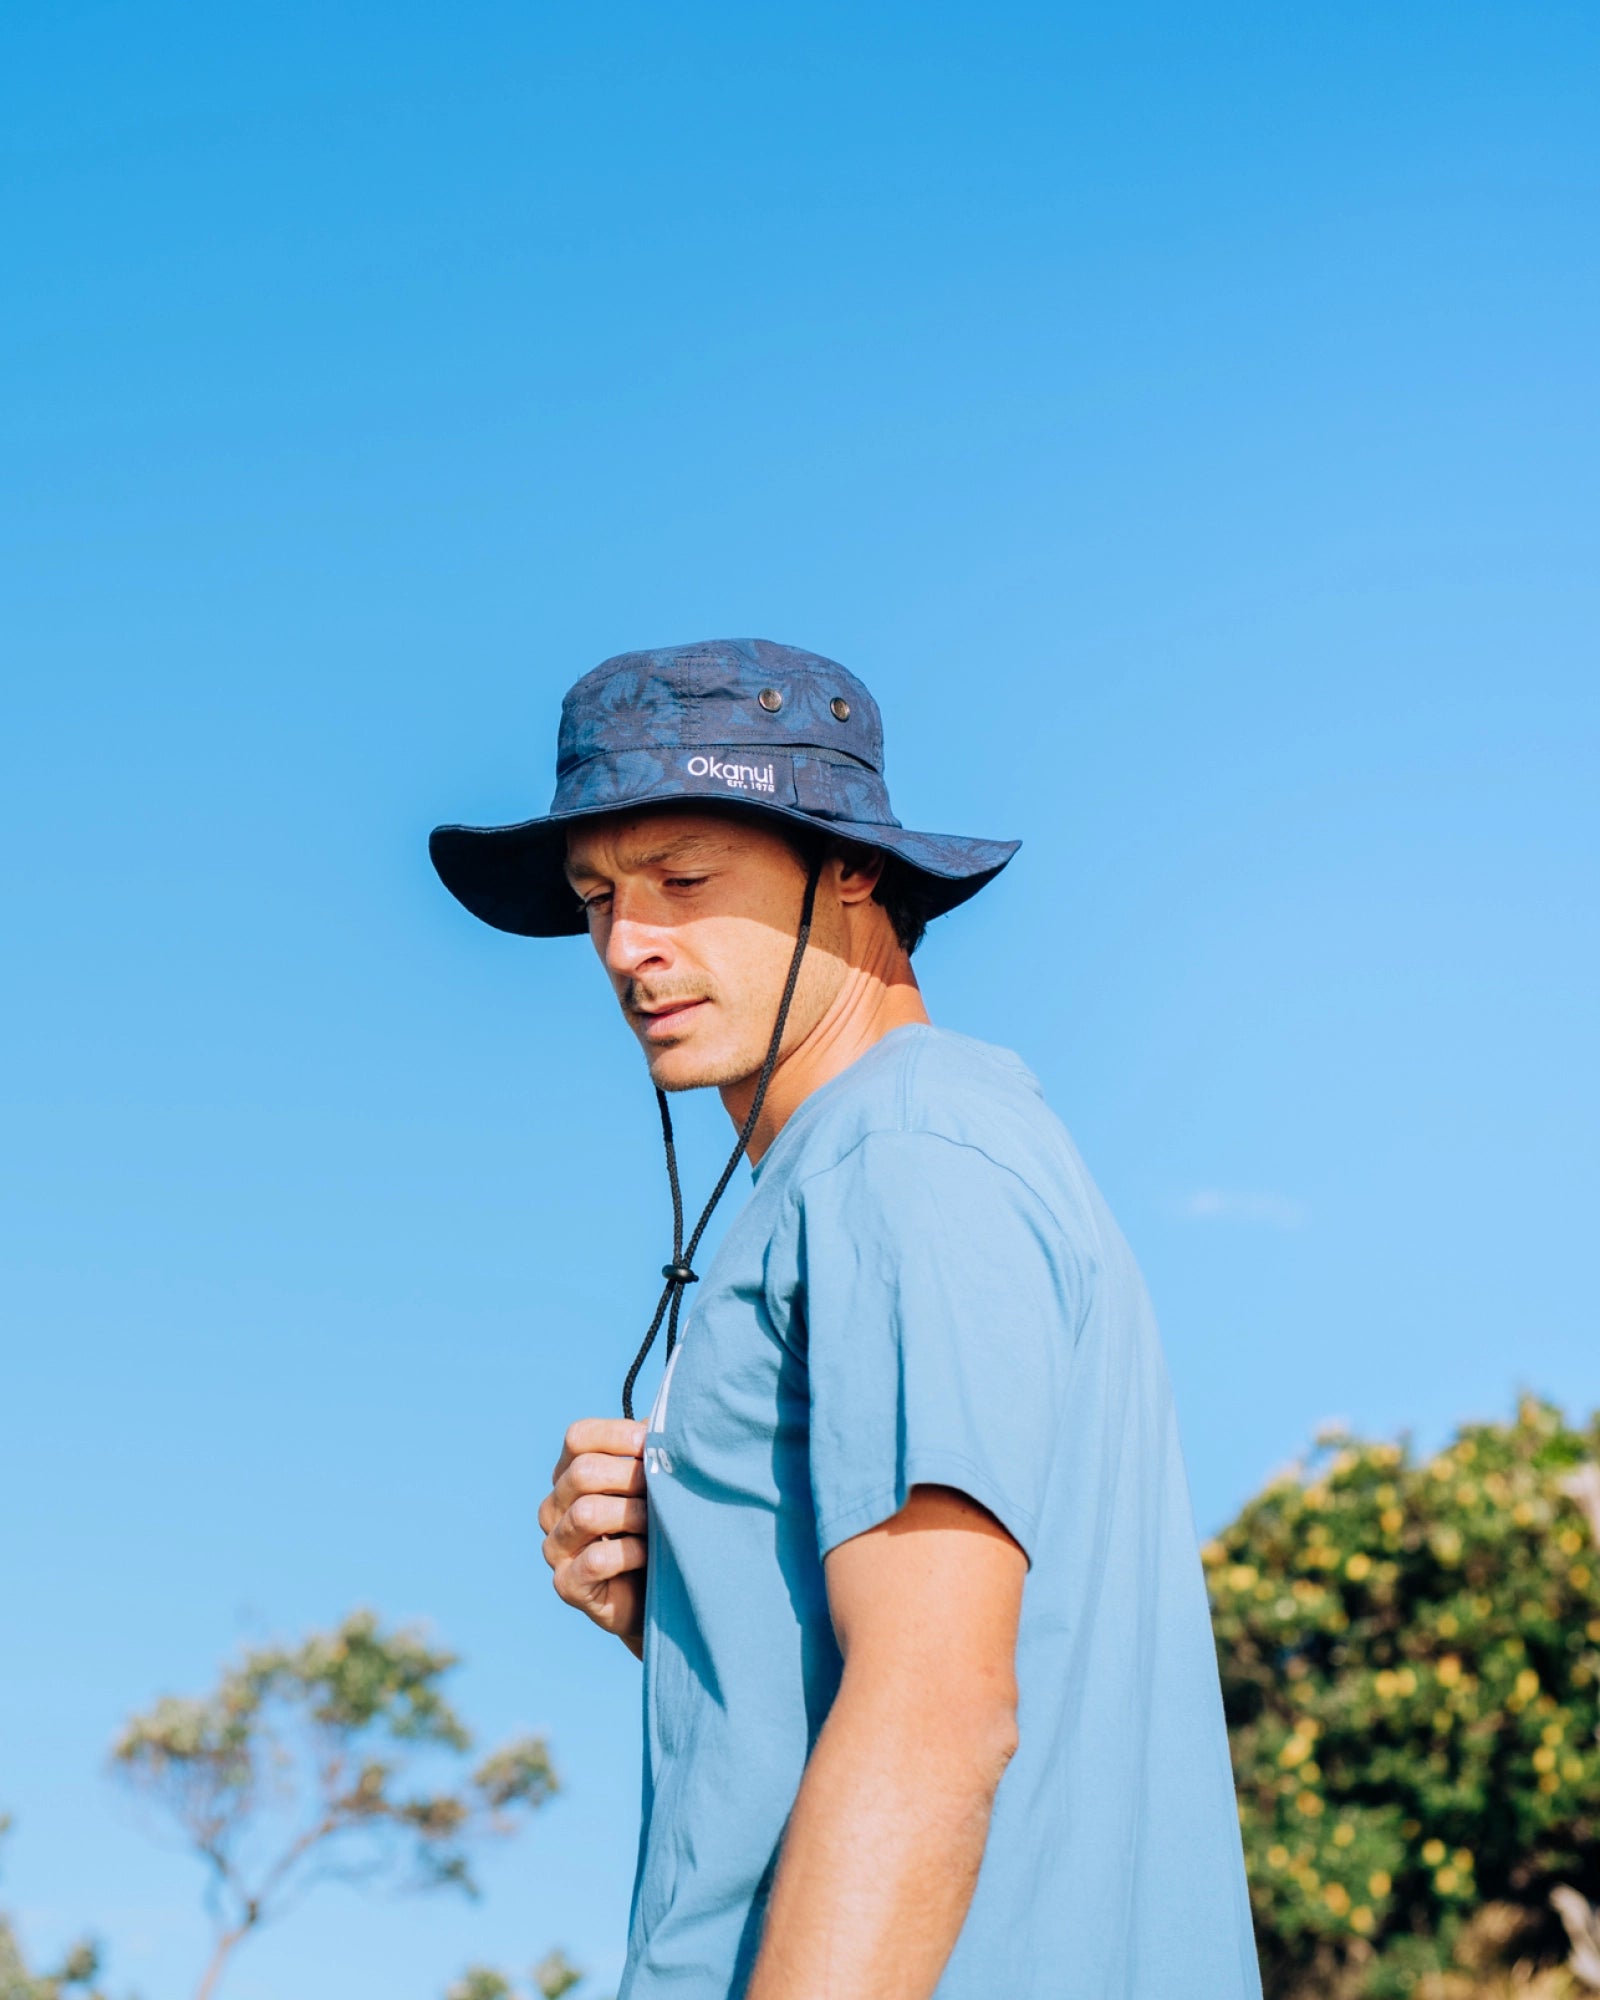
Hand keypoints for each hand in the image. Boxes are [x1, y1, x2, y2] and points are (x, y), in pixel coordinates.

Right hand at [538, 1418, 648, 1656]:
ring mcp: (556, 1547)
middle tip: (663, 1488)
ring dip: (633, 1513)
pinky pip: (597, 1558)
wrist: (657, 1594)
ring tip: (659, 1521)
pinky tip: (650, 1553)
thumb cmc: (656, 1528)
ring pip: (587, 1512)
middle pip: (583, 1472)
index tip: (654, 1446)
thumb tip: (668, 1417)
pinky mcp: (567, 1584)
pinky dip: (632, 1552)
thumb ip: (651, 1450)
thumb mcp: (654, 1483)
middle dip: (631, 1477)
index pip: (579, 1437)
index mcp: (570, 1474)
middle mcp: (553, 1507)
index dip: (619, 1435)